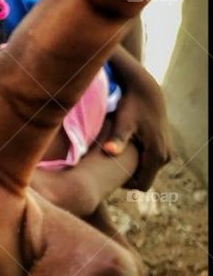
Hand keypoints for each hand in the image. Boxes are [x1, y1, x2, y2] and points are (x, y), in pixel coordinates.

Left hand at [104, 46, 171, 191]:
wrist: (145, 90)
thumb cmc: (131, 105)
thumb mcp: (123, 122)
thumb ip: (117, 139)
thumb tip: (109, 151)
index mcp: (157, 155)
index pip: (142, 185)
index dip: (124, 184)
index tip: (108, 175)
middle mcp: (166, 156)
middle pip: (144, 178)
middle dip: (127, 176)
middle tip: (107, 166)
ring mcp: (167, 151)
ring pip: (147, 170)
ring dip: (131, 167)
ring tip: (113, 157)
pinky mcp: (164, 145)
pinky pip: (149, 161)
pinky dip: (137, 159)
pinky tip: (122, 150)